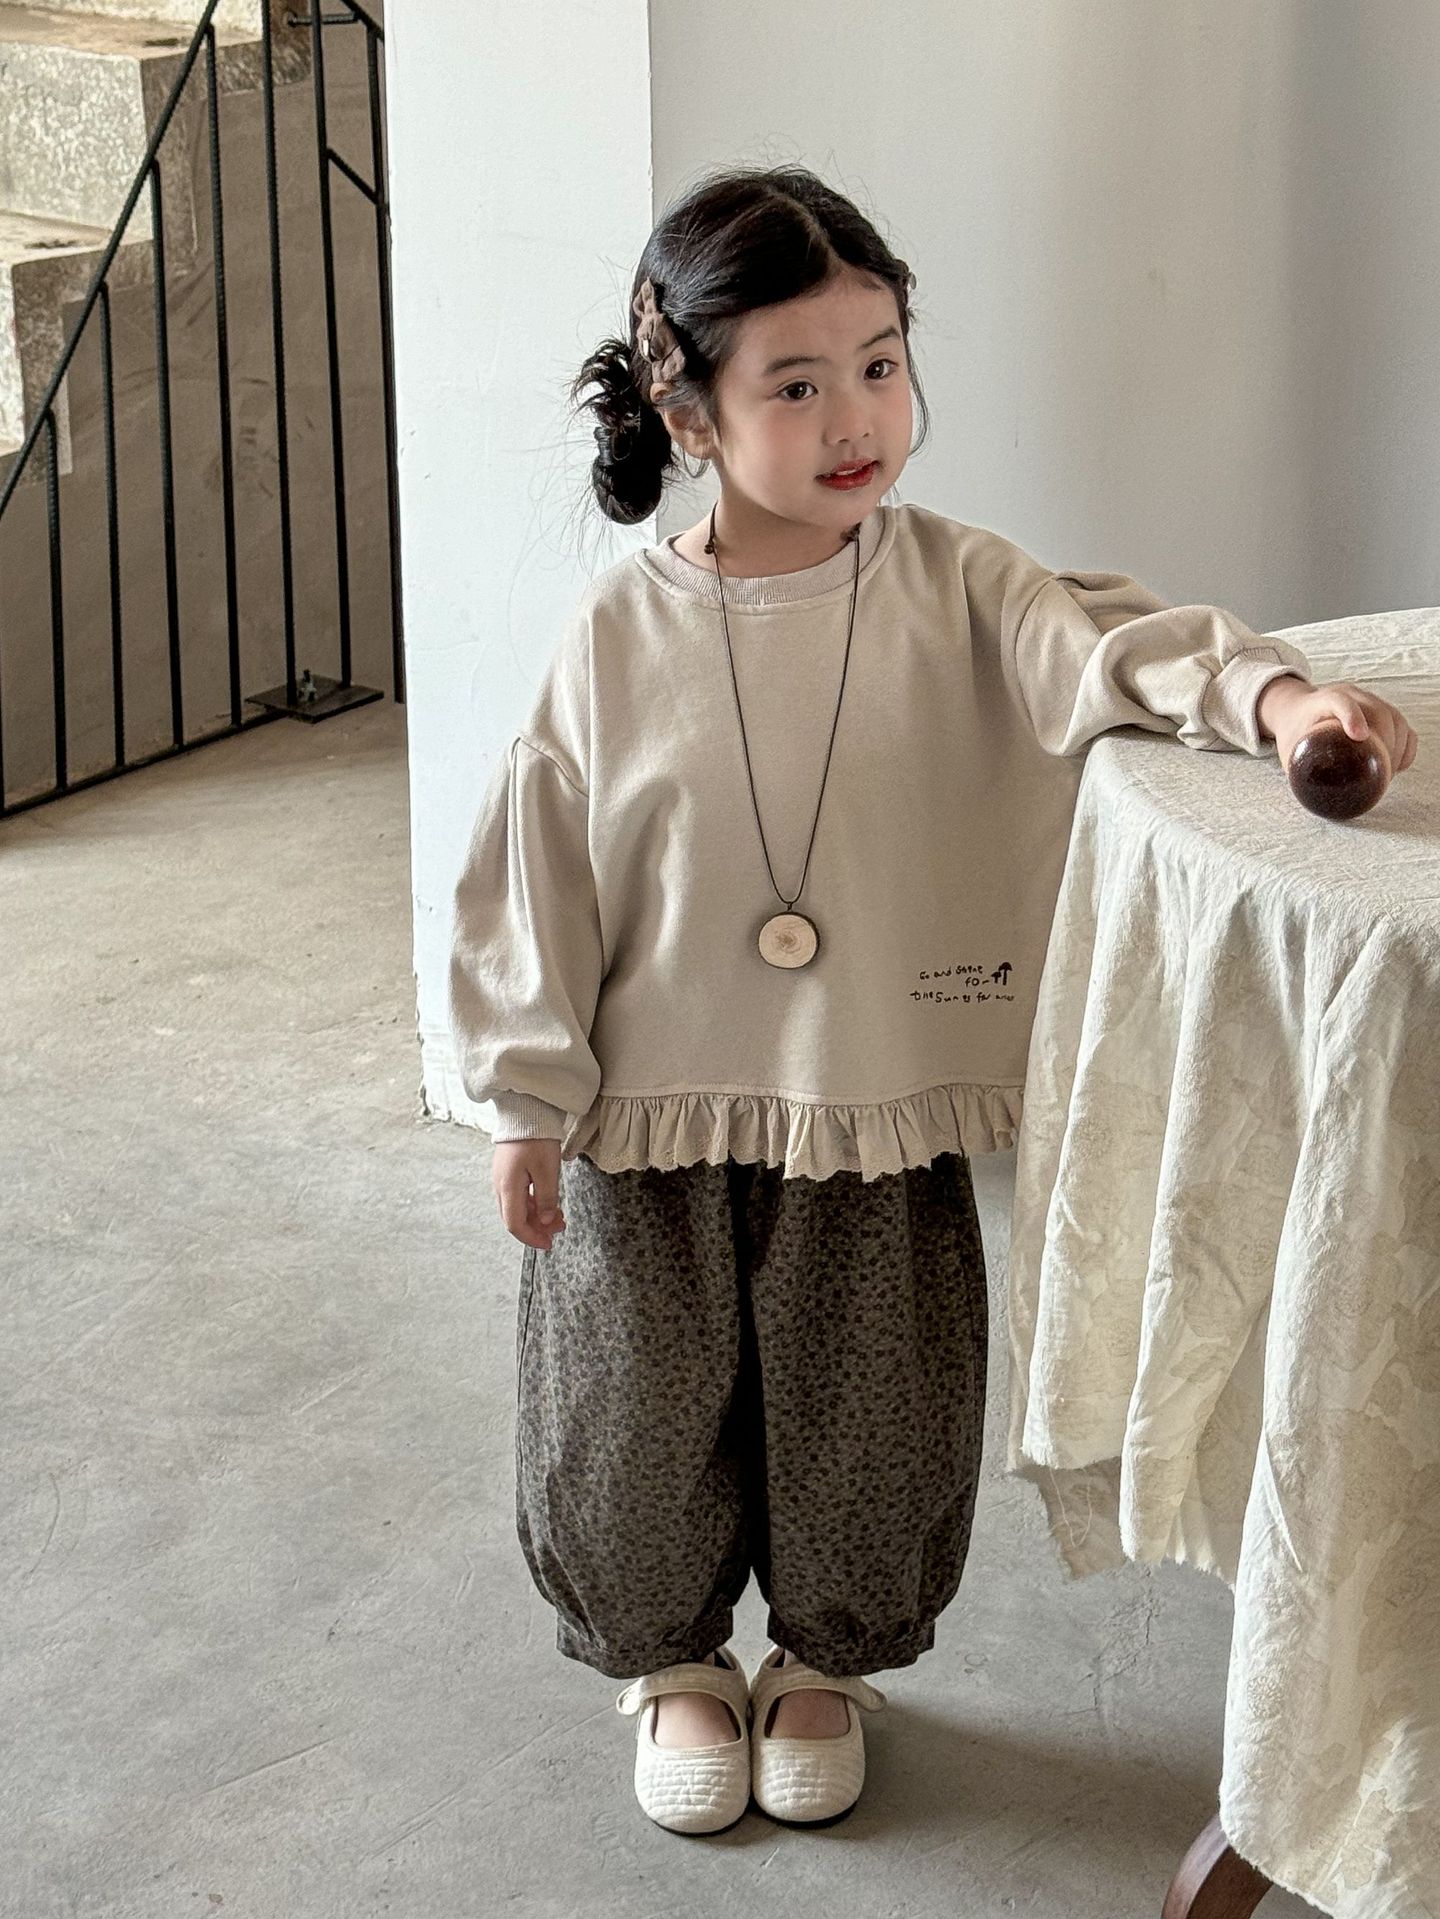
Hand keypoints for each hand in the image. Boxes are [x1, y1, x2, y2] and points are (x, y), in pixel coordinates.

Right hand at [492, 1138, 566, 1249]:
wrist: (526, 1112)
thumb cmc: (536, 1137)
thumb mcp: (548, 1170)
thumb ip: (547, 1198)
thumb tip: (547, 1221)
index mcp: (508, 1187)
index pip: (515, 1224)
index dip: (531, 1238)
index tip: (548, 1244)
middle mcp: (500, 1185)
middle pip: (515, 1218)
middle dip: (537, 1228)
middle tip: (559, 1229)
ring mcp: (503, 1178)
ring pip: (517, 1207)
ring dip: (537, 1216)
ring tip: (558, 1216)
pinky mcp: (508, 1172)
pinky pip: (518, 1195)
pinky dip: (533, 1203)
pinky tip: (547, 1202)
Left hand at [1258, 676, 1419, 776]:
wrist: (1297, 709)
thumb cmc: (1293, 731)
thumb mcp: (1288, 748)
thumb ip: (1298, 770)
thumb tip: (1312, 799)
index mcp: (1323, 700)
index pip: (1340, 701)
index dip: (1352, 716)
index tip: (1360, 737)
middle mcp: (1350, 695)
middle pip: (1377, 712)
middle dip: (1385, 744)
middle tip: (1380, 775)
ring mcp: (1369, 701)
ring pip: (1394, 718)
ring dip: (1397, 747)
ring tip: (1388, 774)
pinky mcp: (1381, 711)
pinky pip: (1402, 725)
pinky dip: (1405, 745)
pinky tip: (1399, 765)